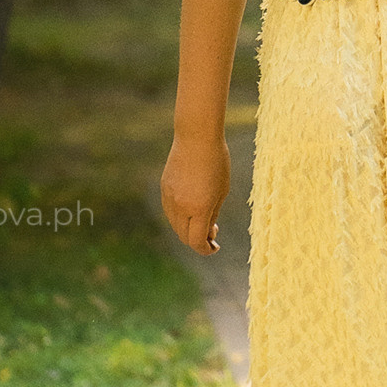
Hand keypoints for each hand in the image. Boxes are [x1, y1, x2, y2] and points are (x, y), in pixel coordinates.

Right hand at [161, 133, 229, 253]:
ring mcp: (169, 198)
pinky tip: (192, 207)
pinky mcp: (163, 188)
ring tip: (203, 219)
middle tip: (211, 233)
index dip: (206, 250)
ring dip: (188, 229)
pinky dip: (180, 216)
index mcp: (199, 208)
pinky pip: (170, 211)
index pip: (196, 241)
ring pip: (175, 225)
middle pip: (184, 236)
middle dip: (198, 240)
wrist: (196, 137)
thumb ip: (213, 214)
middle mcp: (181, 206)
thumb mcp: (222, 191)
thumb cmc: (216, 162)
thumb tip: (207, 233)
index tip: (214, 247)